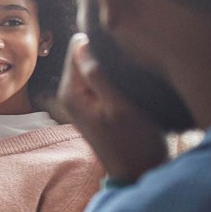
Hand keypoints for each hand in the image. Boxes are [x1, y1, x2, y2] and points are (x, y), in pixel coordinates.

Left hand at [57, 35, 167, 182]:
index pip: (77, 47)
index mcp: (71, 92)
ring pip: (94, 64)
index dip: (100, 39)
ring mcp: (82, 99)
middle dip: (105, 50)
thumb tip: (82, 43)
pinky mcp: (95, 104)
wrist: (139, 172)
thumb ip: (98, 75)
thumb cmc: (135, 142)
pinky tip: (131, 78)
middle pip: (84, 54)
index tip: (122, 42)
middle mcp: (71, 93)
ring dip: (112, 62)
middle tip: (133, 55)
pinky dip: (114, 74)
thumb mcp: (119, 106)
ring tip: (134, 67)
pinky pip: (101, 77)